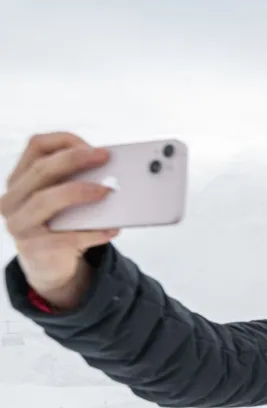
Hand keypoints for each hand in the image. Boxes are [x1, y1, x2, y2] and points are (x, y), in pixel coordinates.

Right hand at [1, 133, 118, 308]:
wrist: (49, 266)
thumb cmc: (61, 225)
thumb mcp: (63, 199)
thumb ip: (76, 181)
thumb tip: (111, 170)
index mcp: (20, 179)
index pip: (36, 147)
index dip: (65, 142)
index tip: (94, 146)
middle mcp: (13, 199)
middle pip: (42, 169)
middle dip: (76, 159)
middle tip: (105, 157)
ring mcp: (19, 224)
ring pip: (46, 200)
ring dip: (80, 191)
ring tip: (107, 191)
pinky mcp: (34, 248)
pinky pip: (66, 237)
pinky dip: (92, 232)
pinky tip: (112, 229)